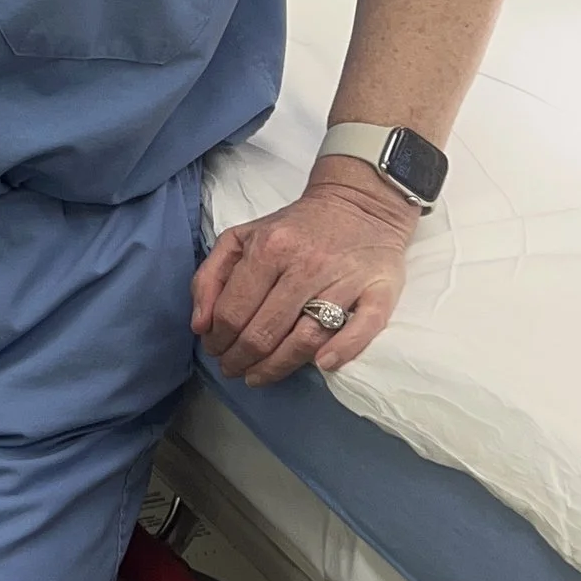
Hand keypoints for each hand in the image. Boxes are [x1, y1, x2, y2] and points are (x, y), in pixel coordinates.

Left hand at [191, 176, 418, 386]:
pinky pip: (361, 329)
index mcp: (269, 248)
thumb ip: (210, 276)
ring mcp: (344, 280)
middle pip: (264, 331)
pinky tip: (320, 366)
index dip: (218, 340)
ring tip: (257, 376)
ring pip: (305, 339)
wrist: (359, 204)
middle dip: (239, 359)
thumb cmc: (293, 228)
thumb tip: (200, 325)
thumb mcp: (241, 237)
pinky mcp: (379, 291)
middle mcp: (305, 265)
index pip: (234, 311)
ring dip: (275, 368)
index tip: (214, 350)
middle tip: (233, 368)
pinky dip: (341, 352)